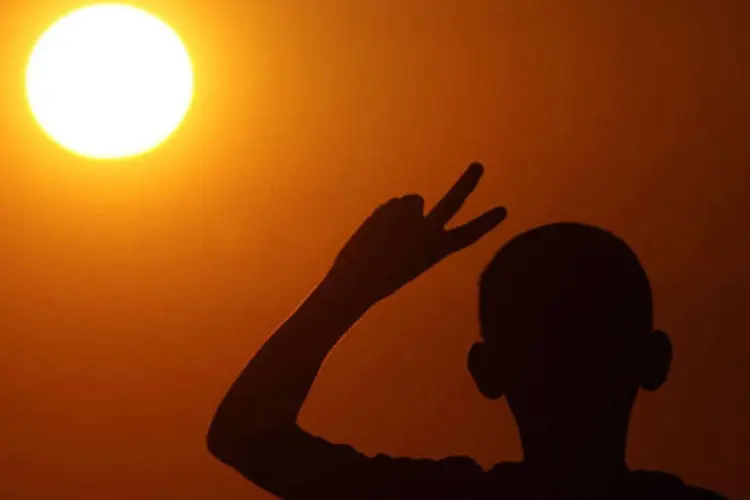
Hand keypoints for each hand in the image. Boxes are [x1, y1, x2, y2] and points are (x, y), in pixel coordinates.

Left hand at [325, 162, 506, 305]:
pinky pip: (390, 205)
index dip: (485, 223)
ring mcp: (410, 217)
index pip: (467, 236)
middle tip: (478, 166)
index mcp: (435, 252)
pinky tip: (374, 233)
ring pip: (411, 201)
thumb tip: (413, 201)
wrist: (356, 279)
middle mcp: (428, 232)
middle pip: (453, 203)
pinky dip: (383, 216)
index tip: (503, 210)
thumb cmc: (379, 278)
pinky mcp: (392, 208)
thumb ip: (414, 232)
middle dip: (467, 183)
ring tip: (385, 234)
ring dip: (400, 211)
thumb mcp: (404, 260)